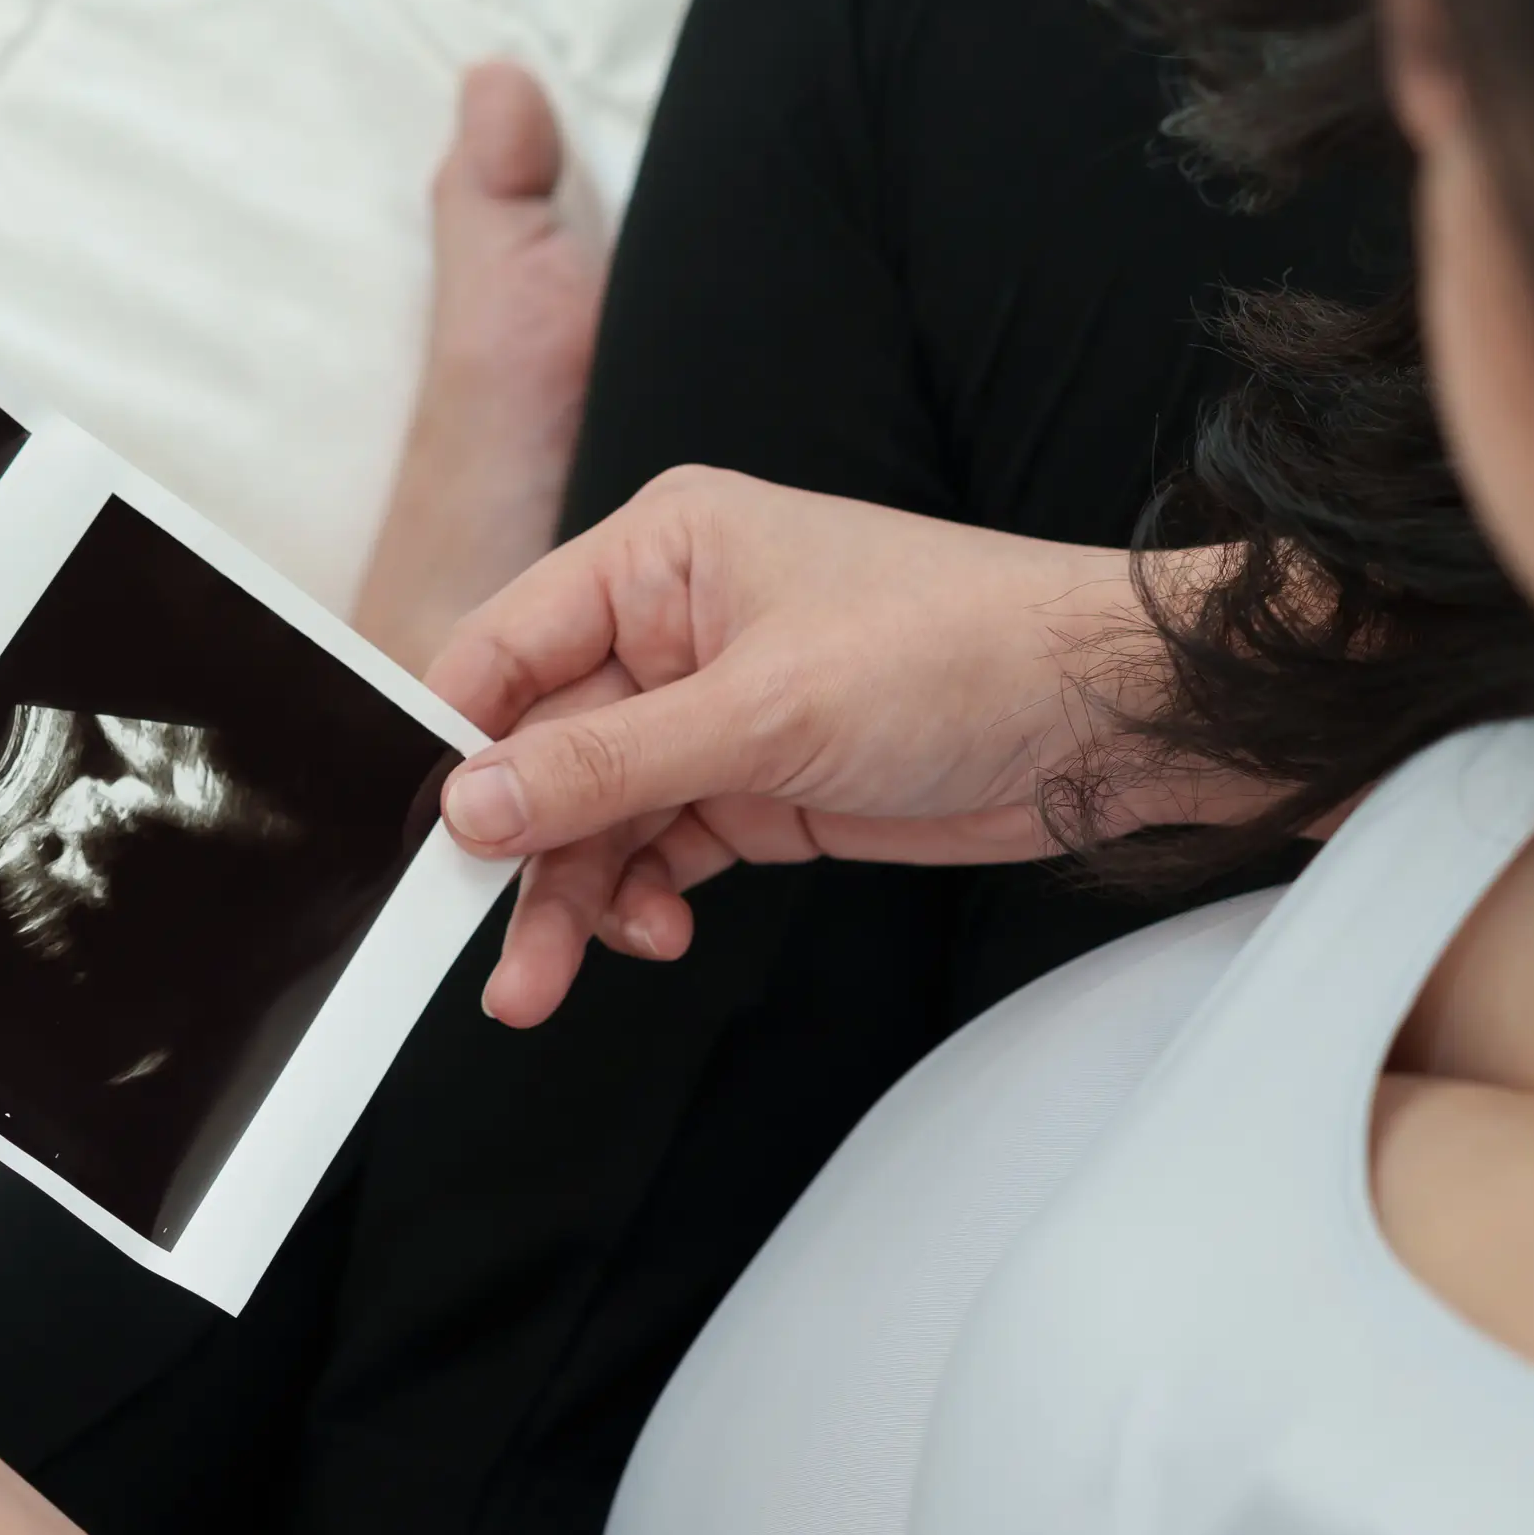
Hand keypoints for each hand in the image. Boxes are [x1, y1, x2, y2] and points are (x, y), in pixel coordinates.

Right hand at [423, 467, 1259, 1025]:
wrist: (1111, 719)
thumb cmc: (961, 654)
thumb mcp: (762, 713)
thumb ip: (604, 766)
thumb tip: (470, 804)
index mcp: (659, 551)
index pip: (505, 648)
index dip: (453, 747)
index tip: (422, 847)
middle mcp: (672, 624)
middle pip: (540, 748)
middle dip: (515, 854)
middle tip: (483, 955)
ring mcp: (714, 708)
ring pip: (594, 814)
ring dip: (572, 897)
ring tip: (542, 983)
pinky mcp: (757, 783)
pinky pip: (656, 848)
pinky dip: (641, 900)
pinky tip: (653, 937)